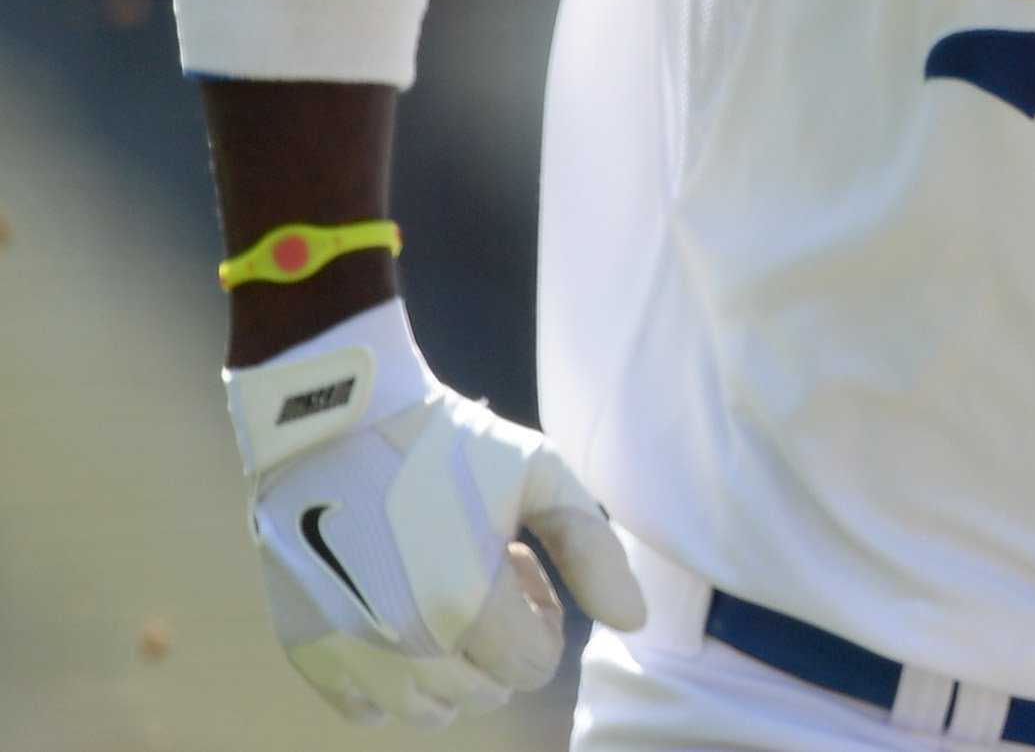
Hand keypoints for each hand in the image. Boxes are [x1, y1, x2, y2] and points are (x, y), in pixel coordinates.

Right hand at [226, 299, 646, 725]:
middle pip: (486, 692)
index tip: (522, 565)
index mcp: (468, 604)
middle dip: (501, 640)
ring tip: (442, 593)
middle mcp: (406, 645)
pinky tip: (395, 622)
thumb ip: (593, 551)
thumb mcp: (539, 475)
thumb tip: (633, 620)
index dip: (542, 618)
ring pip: (430, 709)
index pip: (533, 665)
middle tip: (484, 572)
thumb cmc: (446, 441)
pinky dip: (391, 681)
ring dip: (452, 666)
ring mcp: (351, 654)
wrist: (336, 420)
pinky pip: (366, 709)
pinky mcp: (307, 651)